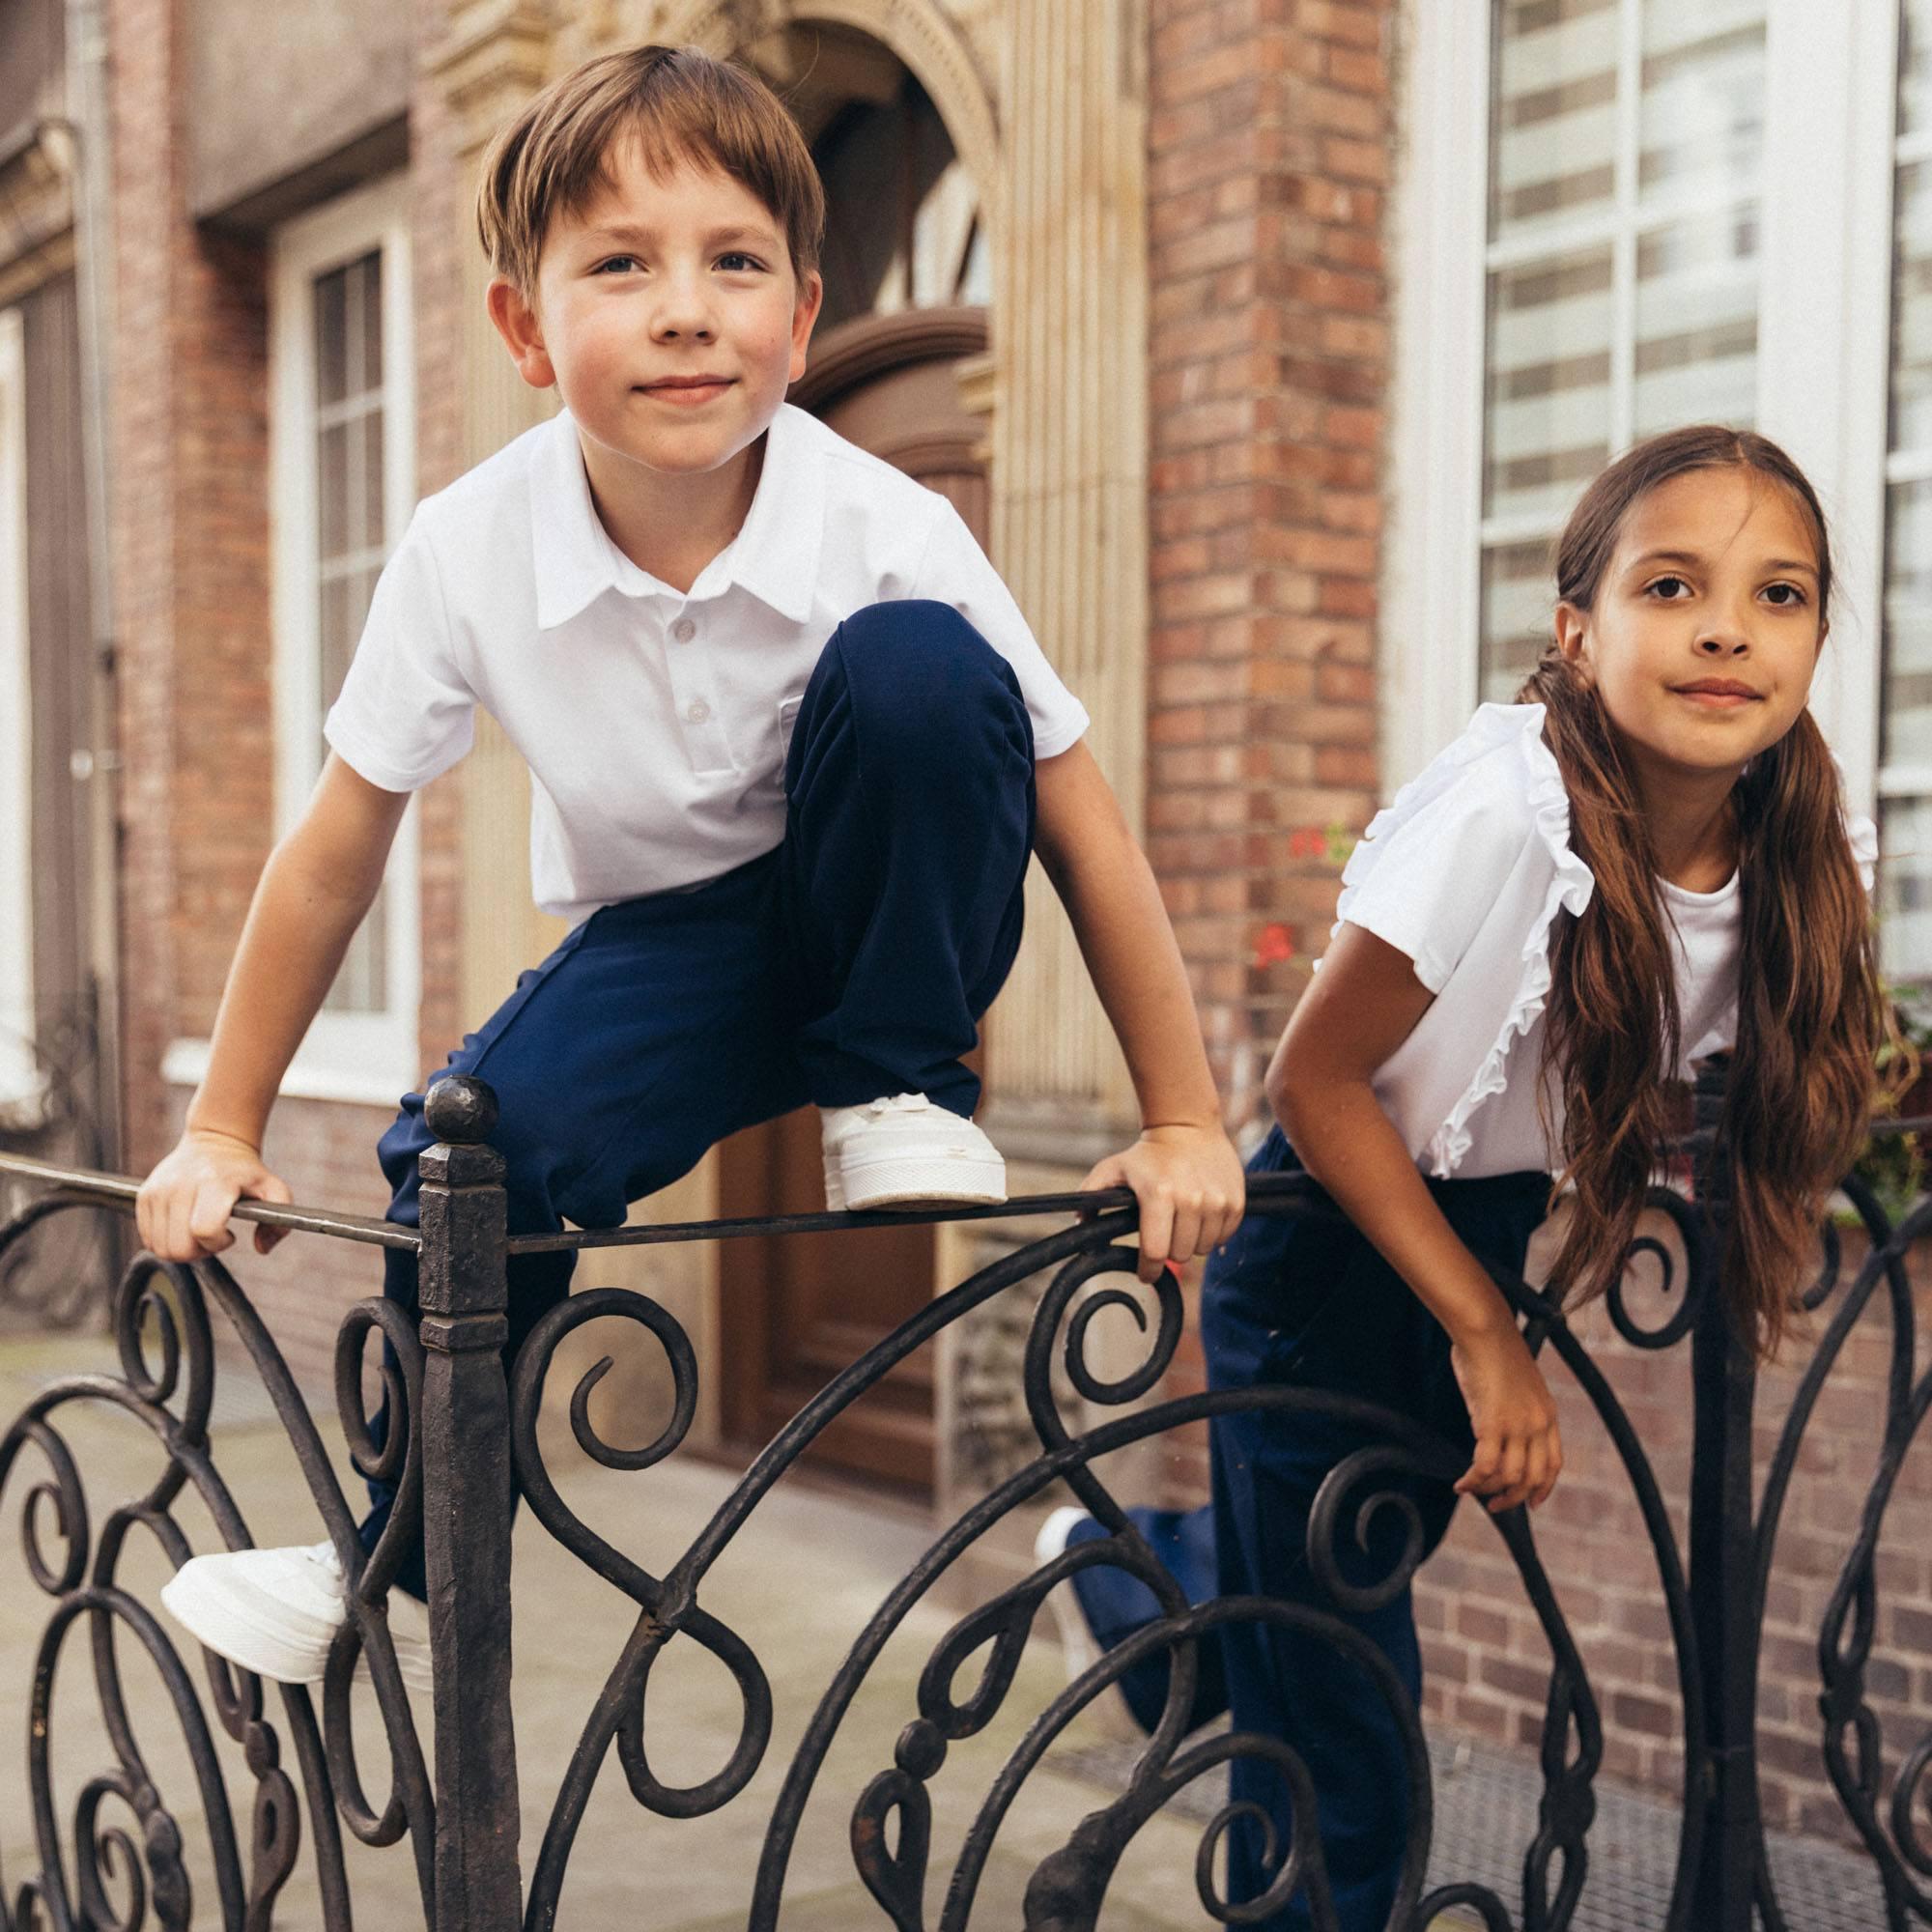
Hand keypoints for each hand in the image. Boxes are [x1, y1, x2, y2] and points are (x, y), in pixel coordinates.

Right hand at [135, 1129, 294, 1261]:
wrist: (214, 1143)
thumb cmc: (245, 1172)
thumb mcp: (273, 1190)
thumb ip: (279, 1224)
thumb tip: (261, 1248)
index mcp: (214, 1183)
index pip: (205, 1231)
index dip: (218, 1243)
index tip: (230, 1235)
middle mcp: (180, 1186)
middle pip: (179, 1247)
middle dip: (199, 1252)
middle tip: (213, 1238)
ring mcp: (158, 1191)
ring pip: (161, 1248)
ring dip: (183, 1248)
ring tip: (199, 1231)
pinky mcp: (144, 1196)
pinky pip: (148, 1239)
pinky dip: (166, 1241)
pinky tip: (184, 1226)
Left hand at [1080, 1123, 1245, 1282]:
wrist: (1188, 1127)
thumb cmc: (1146, 1154)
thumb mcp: (1113, 1169)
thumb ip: (1091, 1195)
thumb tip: (1079, 1224)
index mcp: (1158, 1194)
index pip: (1155, 1252)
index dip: (1148, 1270)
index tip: (1145, 1273)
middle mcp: (1191, 1199)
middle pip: (1180, 1254)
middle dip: (1169, 1250)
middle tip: (1163, 1232)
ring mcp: (1216, 1201)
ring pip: (1202, 1249)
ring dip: (1191, 1242)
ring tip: (1181, 1220)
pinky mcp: (1235, 1201)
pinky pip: (1223, 1237)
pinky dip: (1211, 1233)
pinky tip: (1200, 1215)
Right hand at [1450, 1323, 1562, 1512]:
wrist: (1486, 1331)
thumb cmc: (1494, 1348)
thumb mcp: (1518, 1383)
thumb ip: (1517, 1408)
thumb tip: (1499, 1425)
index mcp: (1548, 1414)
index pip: (1553, 1464)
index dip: (1543, 1488)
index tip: (1531, 1502)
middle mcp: (1538, 1424)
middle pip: (1533, 1477)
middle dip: (1513, 1498)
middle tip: (1495, 1505)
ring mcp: (1517, 1425)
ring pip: (1508, 1477)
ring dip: (1489, 1491)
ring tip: (1471, 1490)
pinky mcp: (1492, 1424)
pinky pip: (1485, 1466)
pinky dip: (1473, 1481)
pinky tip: (1461, 1483)